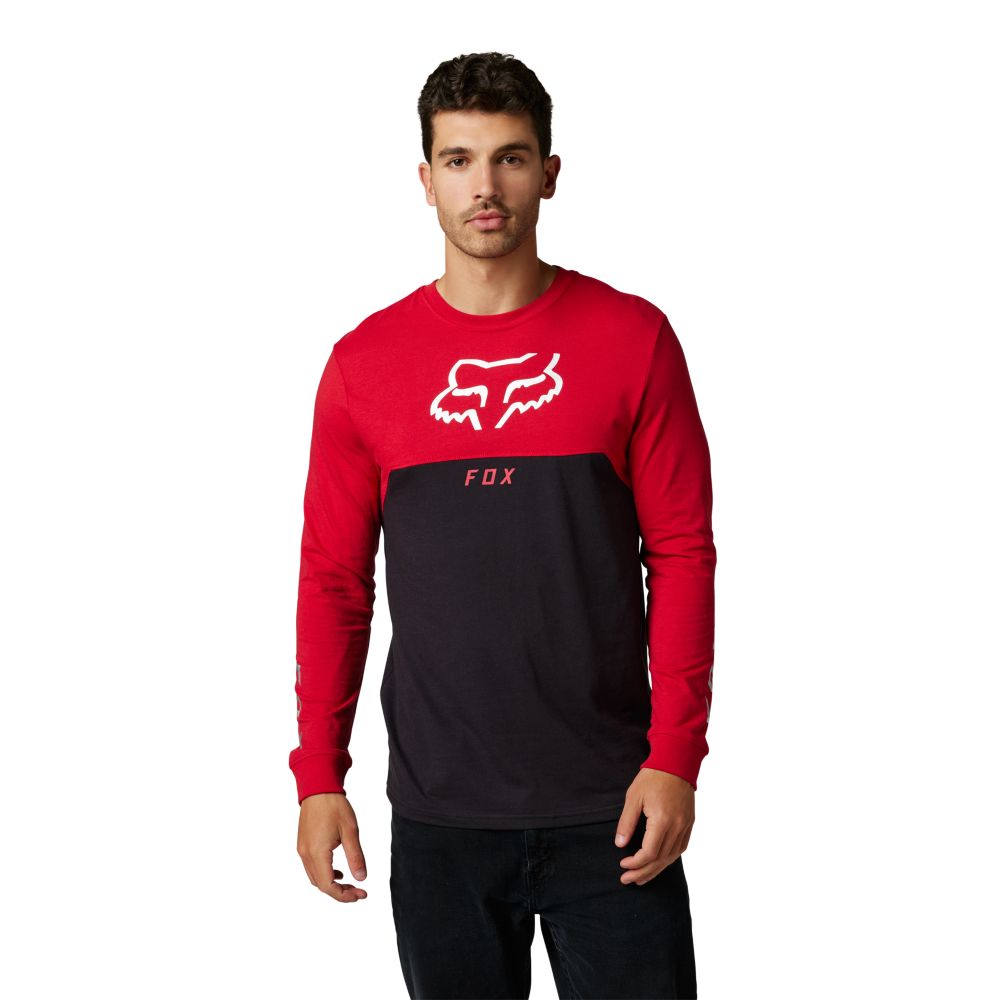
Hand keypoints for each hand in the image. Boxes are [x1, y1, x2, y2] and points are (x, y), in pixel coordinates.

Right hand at [297, 792, 368, 901]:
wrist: (318, 787)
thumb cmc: (334, 806)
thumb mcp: (350, 831)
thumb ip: (355, 856)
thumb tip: (362, 878)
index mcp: (317, 853)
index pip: (328, 886)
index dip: (344, 895)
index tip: (361, 894)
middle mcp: (306, 855)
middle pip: (321, 885)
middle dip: (340, 893)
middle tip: (359, 892)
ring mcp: (302, 850)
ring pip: (315, 878)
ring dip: (332, 885)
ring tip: (351, 884)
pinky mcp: (303, 845)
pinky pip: (312, 868)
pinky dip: (325, 874)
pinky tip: (338, 871)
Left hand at [615, 768, 693, 885]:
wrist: (676, 762)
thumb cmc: (653, 777)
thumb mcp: (633, 797)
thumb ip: (627, 822)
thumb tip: (620, 845)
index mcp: (663, 820)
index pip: (649, 853)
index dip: (635, 863)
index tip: (623, 865)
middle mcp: (677, 826)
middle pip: (660, 859)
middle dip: (643, 872)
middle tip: (627, 880)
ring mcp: (686, 826)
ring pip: (671, 857)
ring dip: (656, 870)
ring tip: (641, 878)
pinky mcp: (690, 823)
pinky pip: (680, 848)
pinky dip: (669, 859)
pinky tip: (659, 863)